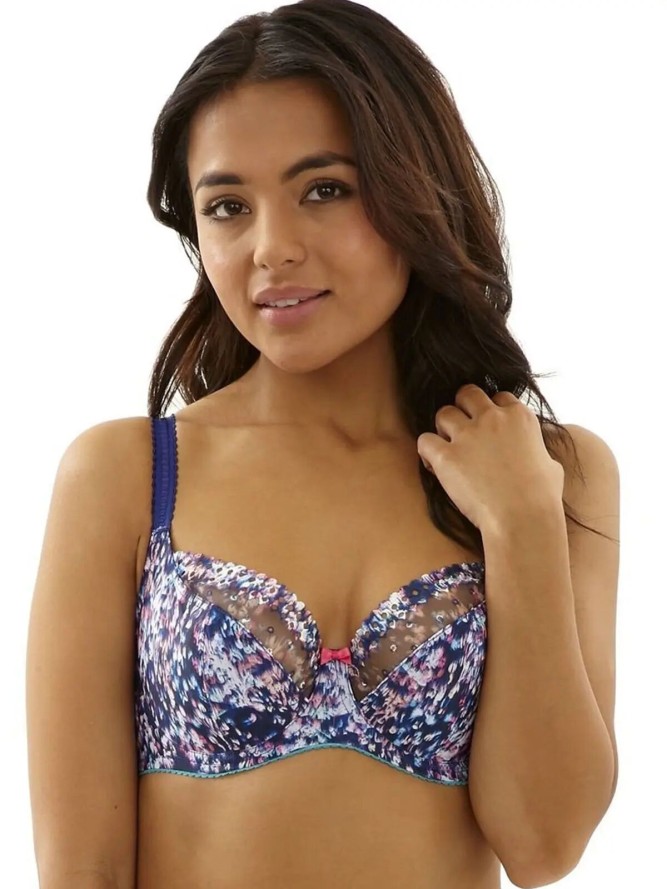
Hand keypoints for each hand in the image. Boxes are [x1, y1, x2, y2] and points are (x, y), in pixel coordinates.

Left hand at [416, 383, 564, 532]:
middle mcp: (492, 419)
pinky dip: (427, 451)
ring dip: (443, 429)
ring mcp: (468, 435)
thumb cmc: (542, 499)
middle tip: (463, 430)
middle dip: (463, 408)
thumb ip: (536, 450)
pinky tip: (435, 465)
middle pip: (467, 394)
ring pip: (443, 413)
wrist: (523, 519)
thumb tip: (537, 456)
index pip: (499, 397)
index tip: (489, 428)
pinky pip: (425, 440)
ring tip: (448, 448)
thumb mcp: (550, 464)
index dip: (491, 411)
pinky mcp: (447, 456)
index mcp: (520, 418)